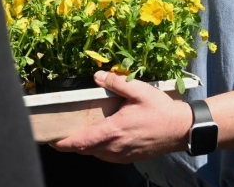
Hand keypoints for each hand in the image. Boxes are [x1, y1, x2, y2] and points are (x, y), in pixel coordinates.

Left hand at [51, 70, 193, 162]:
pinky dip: (100, 147)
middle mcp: (114, 147)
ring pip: (96, 154)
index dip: (63, 143)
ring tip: (83, 130)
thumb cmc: (161, 110)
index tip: (52, 139)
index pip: (81, 142)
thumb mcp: (139, 91)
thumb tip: (97, 76)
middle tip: (64, 130)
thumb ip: (116, 83)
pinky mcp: (129, 157)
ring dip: (87, 145)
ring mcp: (122, 155)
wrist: (181, 130)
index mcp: (113, 131)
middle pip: (85, 150)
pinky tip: (103, 134)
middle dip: (72, 143)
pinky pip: (107, 155)